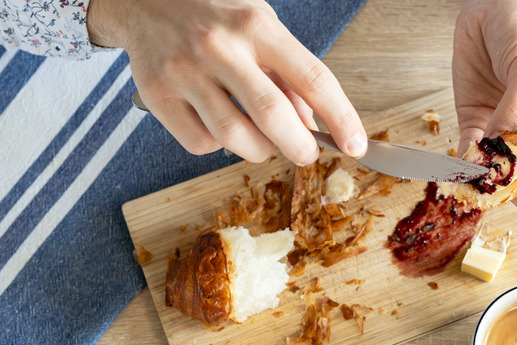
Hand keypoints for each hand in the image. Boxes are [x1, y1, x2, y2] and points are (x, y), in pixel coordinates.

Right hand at [87, 0, 366, 164]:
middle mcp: (219, 46)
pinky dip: (219, 145)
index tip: (356, 145)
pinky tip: (219, 124)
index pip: (312, 78)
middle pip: (272, 116)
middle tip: (306, 154)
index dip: (341, 117)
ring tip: (262, 138)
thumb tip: (311, 126)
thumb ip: (288, 74)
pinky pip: (201, 143)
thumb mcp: (261, 26)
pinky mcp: (156, 95)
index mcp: (256, 25)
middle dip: (299, 147)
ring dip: (259, 150)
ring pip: (234, 137)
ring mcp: (184, 71)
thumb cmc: (215, 14)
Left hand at [453, 0, 516, 208]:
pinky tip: (462, 158)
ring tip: (479, 170)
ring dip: (490, 181)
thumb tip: (501, 147)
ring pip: (505, 179)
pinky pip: (472, 158)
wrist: (497, 8)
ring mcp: (509, 137)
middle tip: (507, 179)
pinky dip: (466, 163)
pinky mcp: (478, 127)